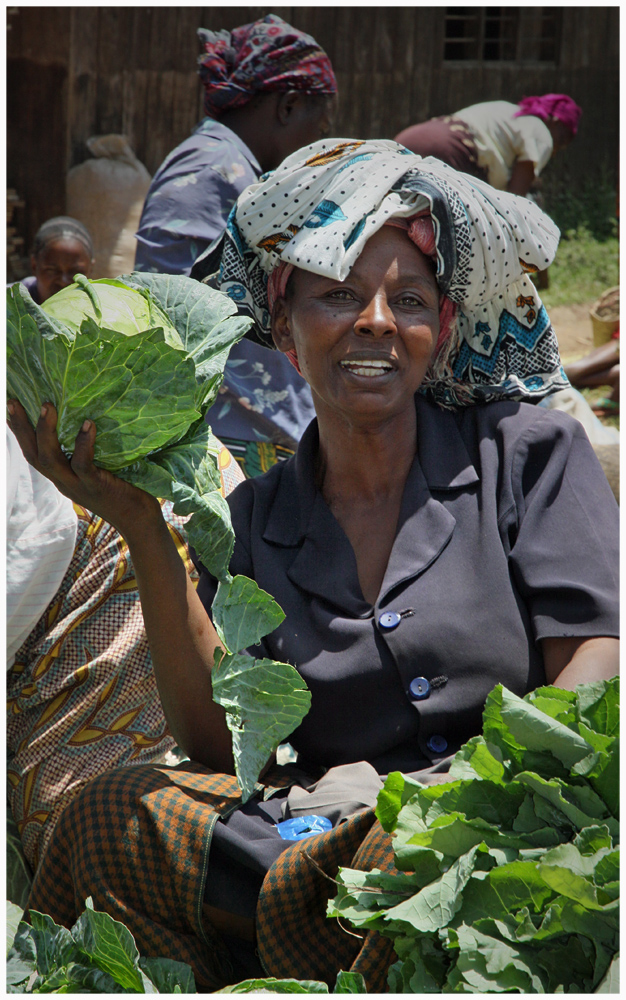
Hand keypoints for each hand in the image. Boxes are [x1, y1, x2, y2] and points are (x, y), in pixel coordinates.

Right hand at [7, 399, 160, 536]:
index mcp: (61, 477)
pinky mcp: (97, 487)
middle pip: (33, 455)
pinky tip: (87, 424)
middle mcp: (64, 482)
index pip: (33, 454)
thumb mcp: (96, 473)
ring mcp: (79, 486)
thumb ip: (86, 454)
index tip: (10, 409)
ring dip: (46, 432)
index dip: (20, 433)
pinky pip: (83, 464)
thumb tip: (87, 422)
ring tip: (47, 406)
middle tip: (13, 402)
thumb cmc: (122, 492)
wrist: (138, 521)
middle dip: (21, 429)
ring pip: (50, 460)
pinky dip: (83, 443)